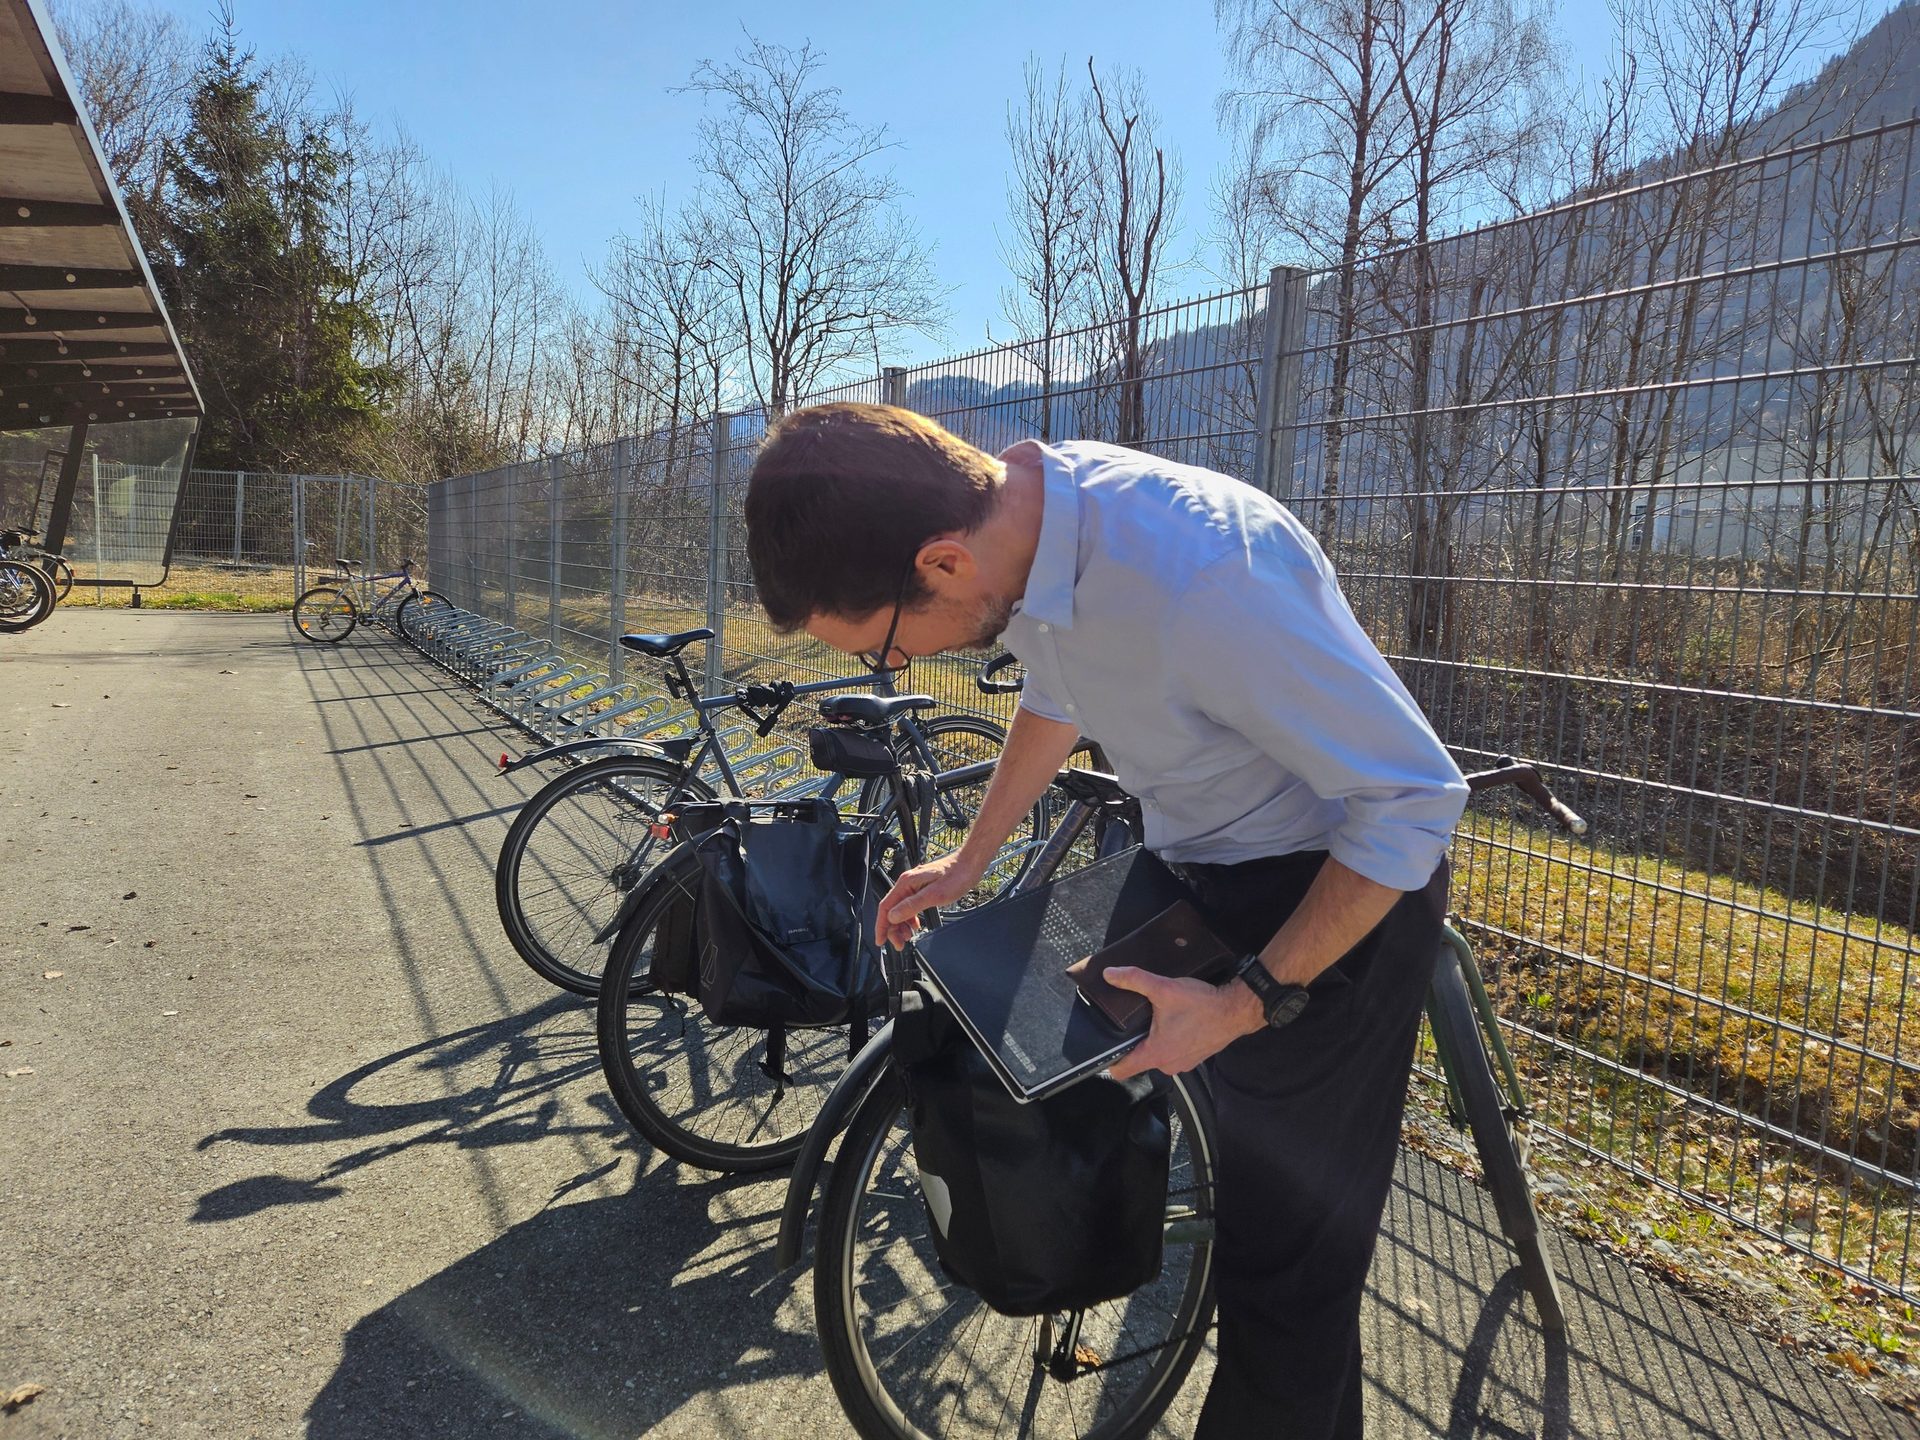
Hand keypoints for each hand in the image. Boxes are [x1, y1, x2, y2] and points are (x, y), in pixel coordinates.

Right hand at [874, 851, 987, 948]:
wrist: (969, 865)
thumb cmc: (956, 877)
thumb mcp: (934, 895)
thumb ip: (912, 906)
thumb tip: (892, 916)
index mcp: (906, 883)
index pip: (886, 907)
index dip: (881, 926)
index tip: (880, 941)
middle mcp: (907, 884)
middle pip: (891, 910)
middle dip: (892, 929)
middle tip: (899, 945)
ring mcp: (914, 886)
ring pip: (900, 909)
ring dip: (901, 925)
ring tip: (907, 938)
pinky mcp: (922, 889)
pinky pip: (909, 906)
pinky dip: (909, 919)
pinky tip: (915, 926)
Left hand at [1103, 970, 1264, 1080]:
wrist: (1235, 1010)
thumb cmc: (1203, 1004)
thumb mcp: (1164, 988)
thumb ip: (1134, 980)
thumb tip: (1110, 974)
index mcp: (1156, 1053)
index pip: (1122, 1070)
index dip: (1109, 1061)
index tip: (1104, 1049)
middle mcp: (1168, 1064)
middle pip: (1139, 1060)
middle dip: (1135, 1042)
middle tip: (1136, 1022)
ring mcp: (1184, 1064)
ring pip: (1158, 1055)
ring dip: (1155, 1040)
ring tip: (1157, 1020)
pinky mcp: (1195, 1058)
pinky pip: (1174, 1052)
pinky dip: (1172, 1040)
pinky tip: (1176, 1023)